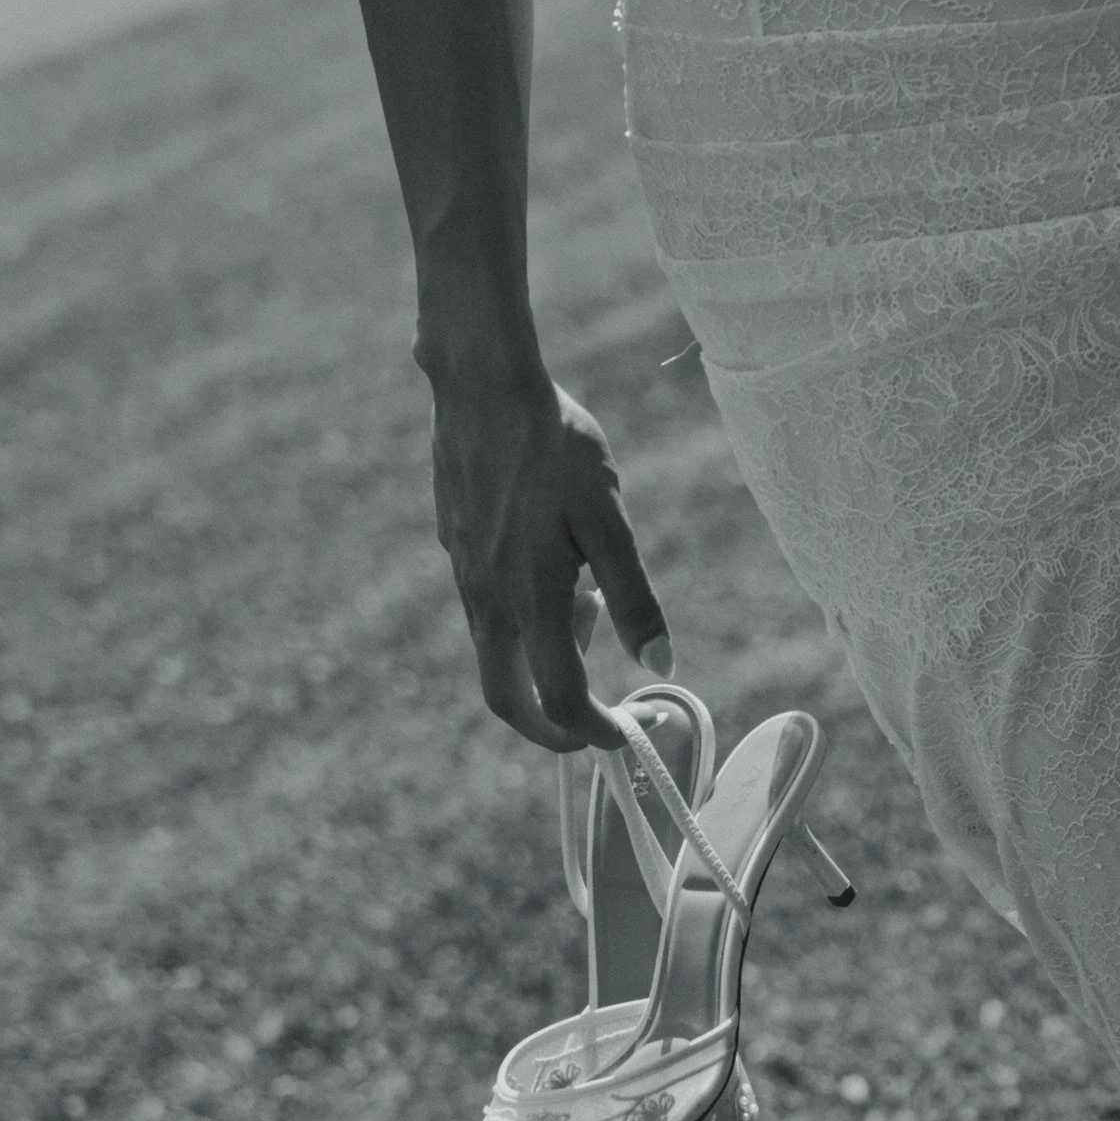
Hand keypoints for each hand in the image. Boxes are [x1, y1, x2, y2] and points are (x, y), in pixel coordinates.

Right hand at [426, 369, 670, 750]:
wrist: (483, 386)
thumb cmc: (556, 448)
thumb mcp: (611, 523)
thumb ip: (636, 601)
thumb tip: (662, 665)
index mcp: (527, 601)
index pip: (558, 701)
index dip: (595, 733)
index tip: (627, 734)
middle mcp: (486, 599)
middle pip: (506, 698)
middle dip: (552, 725)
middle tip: (600, 718)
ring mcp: (464, 575)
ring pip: (498, 654)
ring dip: (544, 660)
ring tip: (590, 603)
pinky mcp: (457, 549)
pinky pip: (488, 611)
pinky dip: (526, 622)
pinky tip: (557, 567)